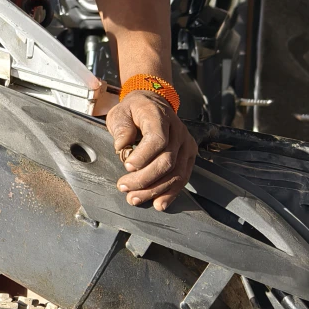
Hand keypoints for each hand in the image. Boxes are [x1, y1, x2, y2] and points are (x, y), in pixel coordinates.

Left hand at [106, 91, 196, 209]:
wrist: (152, 104)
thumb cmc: (134, 110)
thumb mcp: (120, 112)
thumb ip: (121, 128)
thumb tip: (121, 145)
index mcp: (160, 117)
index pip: (157, 140)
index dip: (143, 157)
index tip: (127, 167)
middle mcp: (177, 131)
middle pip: (167, 161)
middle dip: (144, 179)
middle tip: (124, 187)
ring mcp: (186, 144)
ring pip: (176, 173)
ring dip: (155, 190)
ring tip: (134, 198)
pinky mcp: (188, 156)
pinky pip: (183, 177)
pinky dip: (170, 193)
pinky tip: (158, 203)